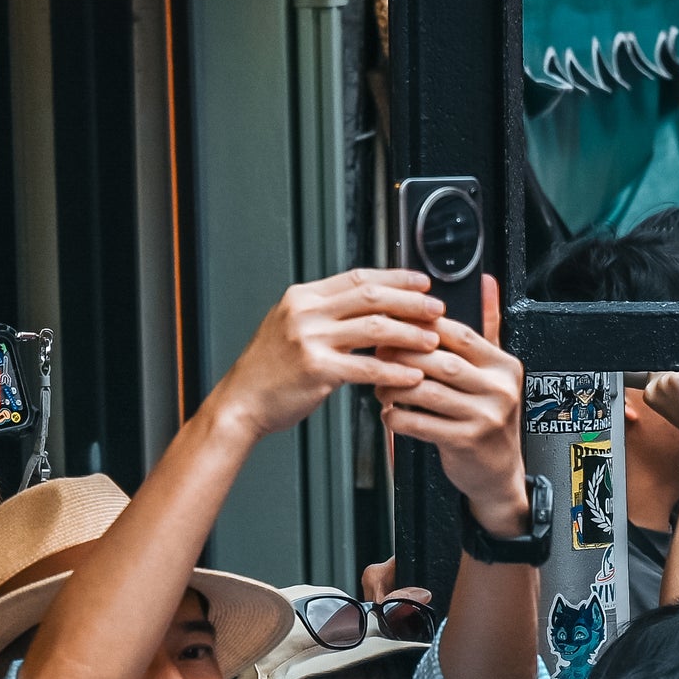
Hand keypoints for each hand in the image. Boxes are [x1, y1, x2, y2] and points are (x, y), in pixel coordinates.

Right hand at [220, 269, 446, 440]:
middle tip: (437, 309)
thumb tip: (366, 305)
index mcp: (302, 297)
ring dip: (409, 334)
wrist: (241, 401)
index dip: (395, 278)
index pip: (358, 277)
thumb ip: (324, 313)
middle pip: (371, 296)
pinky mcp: (317, 369)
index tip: (421, 282)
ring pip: (374, 328)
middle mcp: (305, 312)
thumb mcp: (291, 327)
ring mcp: (310, 339)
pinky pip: (366, 367)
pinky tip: (412, 376)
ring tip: (432, 340)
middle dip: (410, 301)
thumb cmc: (269, 370)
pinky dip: (394, 371)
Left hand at [384, 277, 532, 533]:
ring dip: (395, 386)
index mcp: (504, 366)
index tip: (396, 323)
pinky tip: (390, 412)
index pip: (459, 333)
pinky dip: (399, 416)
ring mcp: (485, 417)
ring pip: (427, 391)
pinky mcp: (467, 441)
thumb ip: (486, 330)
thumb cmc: (487, 419)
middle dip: (403, 355)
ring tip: (380, 384)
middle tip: (377, 352)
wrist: (498, 474)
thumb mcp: (492, 374)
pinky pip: (421, 423)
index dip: (423, 326)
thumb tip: (486, 283)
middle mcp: (499, 389)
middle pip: (440, 360)